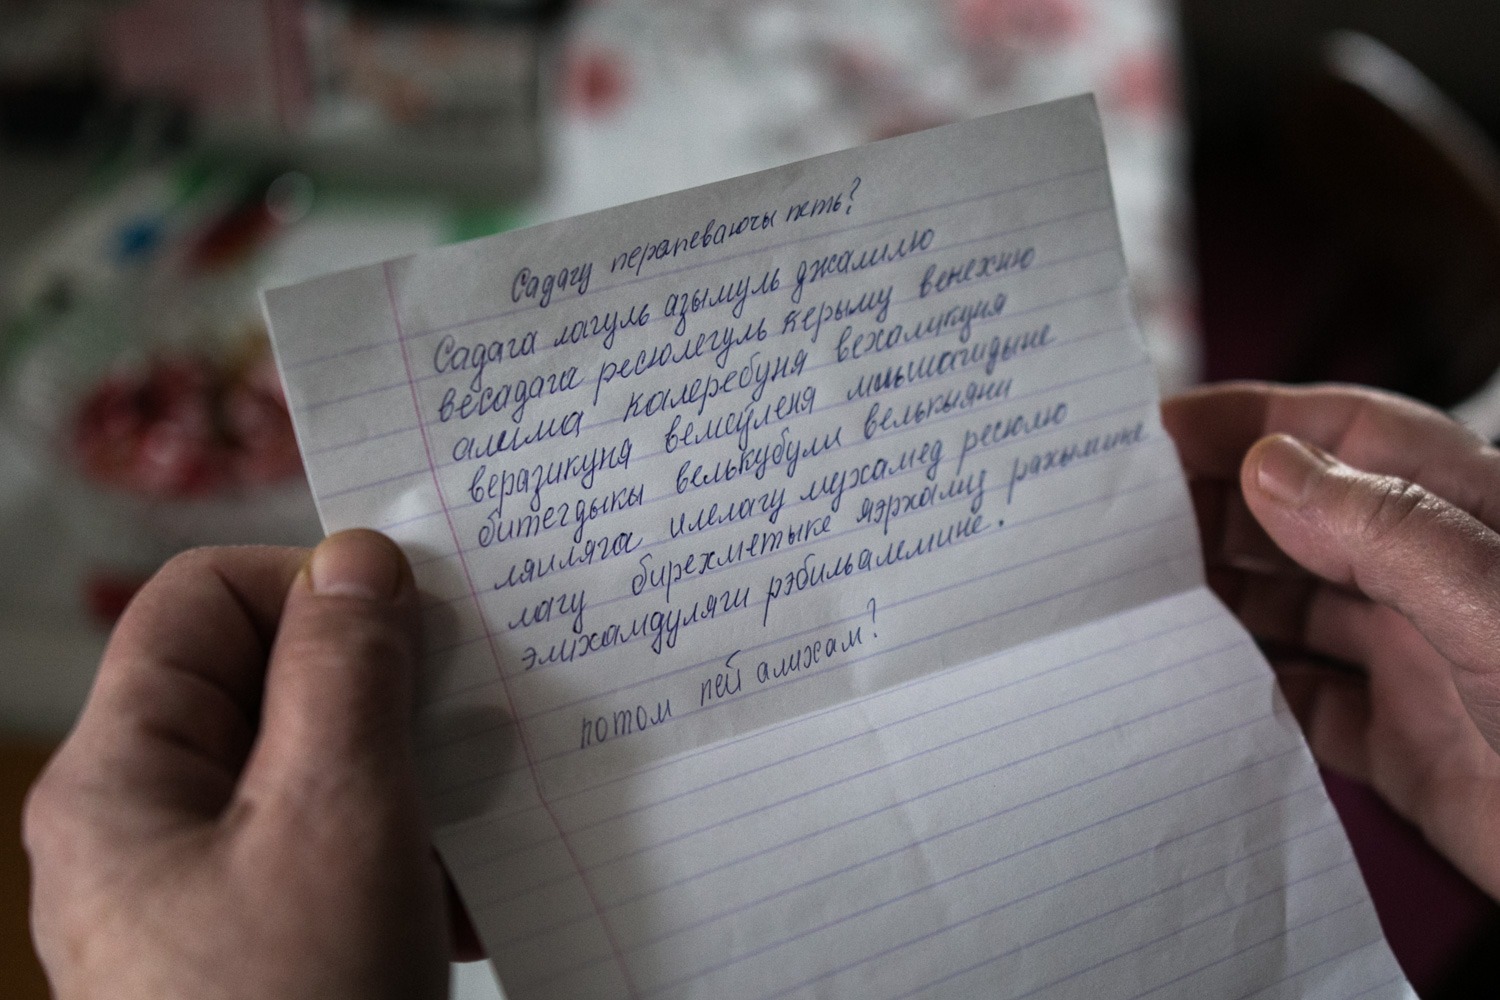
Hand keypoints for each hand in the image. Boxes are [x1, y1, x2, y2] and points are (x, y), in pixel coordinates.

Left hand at [24, 531, 457, 999]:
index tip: (417, 618)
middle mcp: (150, 823)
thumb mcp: (334, 815)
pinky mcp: (261, 939)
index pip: (204, 601)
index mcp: (123, 776)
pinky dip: (405, 851)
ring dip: (409, 776)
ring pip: (315, 770)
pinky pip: (333, 850)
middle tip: (471, 709)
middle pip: (265, 684)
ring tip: (481, 808)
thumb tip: (356, 556)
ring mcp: (205, 888)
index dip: (309, 587)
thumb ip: (343, 670)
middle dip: (381, 690)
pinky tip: (465, 888)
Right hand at [1162, 382, 1499, 900]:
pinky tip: (1199, 686)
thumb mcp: (1494, 602)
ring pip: (1290, 607)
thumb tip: (1268, 467)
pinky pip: (1302, 703)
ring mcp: (1418, 658)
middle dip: (1211, 510)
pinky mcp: (1405, 743)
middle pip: (1299, 519)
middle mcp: (1434, 576)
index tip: (1154, 429)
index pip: (1340, 434)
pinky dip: (1247, 691)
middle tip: (1120, 522)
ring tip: (1139, 600)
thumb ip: (1381, 529)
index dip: (1244, 422)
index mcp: (1467, 513)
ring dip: (1218, 601)